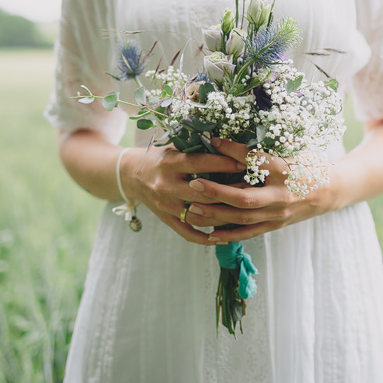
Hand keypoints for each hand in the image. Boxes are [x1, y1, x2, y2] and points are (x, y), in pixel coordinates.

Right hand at [122, 145, 247, 244]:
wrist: (131, 175)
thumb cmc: (160, 157)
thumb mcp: (175, 147)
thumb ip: (198, 147)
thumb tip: (229, 143)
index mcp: (171, 163)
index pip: (202, 163)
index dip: (226, 163)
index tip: (246, 163)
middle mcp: (167, 185)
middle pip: (203, 193)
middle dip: (229, 191)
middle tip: (251, 189)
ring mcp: (166, 206)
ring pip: (199, 215)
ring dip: (223, 216)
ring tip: (243, 212)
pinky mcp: (166, 220)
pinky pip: (188, 233)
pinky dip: (206, 238)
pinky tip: (223, 238)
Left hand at [182, 138, 341, 242]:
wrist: (330, 190)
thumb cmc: (306, 165)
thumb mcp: (290, 149)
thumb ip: (263, 147)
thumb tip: (230, 136)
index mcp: (285, 170)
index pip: (255, 160)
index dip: (233, 150)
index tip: (213, 140)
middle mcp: (281, 195)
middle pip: (244, 197)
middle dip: (216, 192)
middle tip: (193, 183)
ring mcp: (278, 214)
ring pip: (242, 218)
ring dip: (215, 215)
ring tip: (192, 208)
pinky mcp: (275, 225)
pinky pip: (248, 233)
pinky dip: (228, 235)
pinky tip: (210, 233)